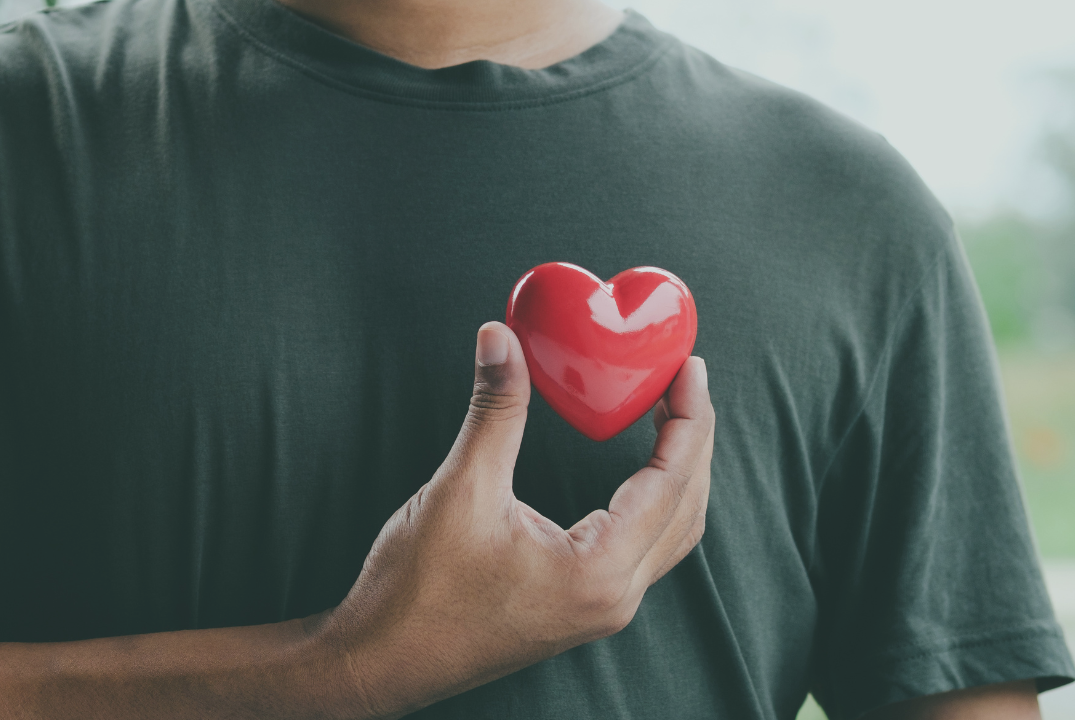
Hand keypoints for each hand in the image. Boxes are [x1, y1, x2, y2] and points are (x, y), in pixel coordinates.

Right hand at [314, 321, 715, 717]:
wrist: (381, 662)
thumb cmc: (416, 593)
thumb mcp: (460, 490)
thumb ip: (494, 411)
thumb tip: (501, 338)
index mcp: (598, 571)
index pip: (671, 481)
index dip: (688, 417)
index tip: (689, 367)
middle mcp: (613, 598)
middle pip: (687, 508)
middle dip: (693, 440)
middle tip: (683, 380)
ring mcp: (600, 610)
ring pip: (671, 535)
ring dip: (679, 475)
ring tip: (669, 417)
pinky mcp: (580, 609)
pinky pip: (643, 551)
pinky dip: (653, 503)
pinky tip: (636, 472)